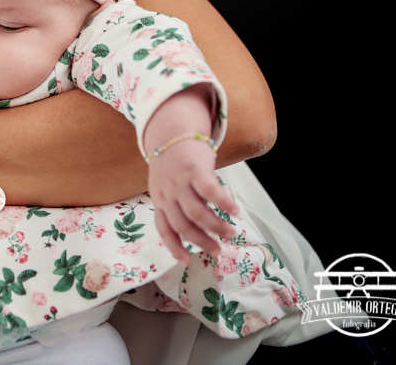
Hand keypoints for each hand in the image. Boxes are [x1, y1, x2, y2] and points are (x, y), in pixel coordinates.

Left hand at [148, 138, 240, 264]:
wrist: (171, 132)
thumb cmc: (173, 165)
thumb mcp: (165, 186)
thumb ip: (176, 205)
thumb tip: (198, 230)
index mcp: (159, 200)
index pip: (164, 229)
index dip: (175, 247)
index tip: (187, 262)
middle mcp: (167, 194)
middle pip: (184, 226)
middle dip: (202, 242)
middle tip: (218, 250)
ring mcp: (180, 183)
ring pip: (198, 214)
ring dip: (216, 227)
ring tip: (231, 233)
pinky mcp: (195, 170)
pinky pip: (211, 192)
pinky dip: (224, 205)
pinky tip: (236, 212)